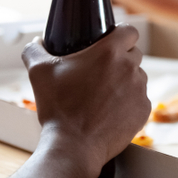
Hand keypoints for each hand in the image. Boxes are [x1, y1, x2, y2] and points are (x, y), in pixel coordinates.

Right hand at [22, 25, 150, 174]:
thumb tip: (36, 43)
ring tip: (104, 93)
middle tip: (100, 70)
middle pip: (134, 54)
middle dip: (120, 58)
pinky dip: (128, 102)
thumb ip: (35, 50)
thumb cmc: (58, 108)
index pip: (129, 31)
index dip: (120, 34)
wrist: (73, 146)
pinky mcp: (143, 111)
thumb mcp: (38, 73)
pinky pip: (140, 99)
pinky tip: (110, 110)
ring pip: (138, 77)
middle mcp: (129, 69)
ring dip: (125, 80)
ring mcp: (139, 91)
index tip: (110, 42)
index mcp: (109, 53)